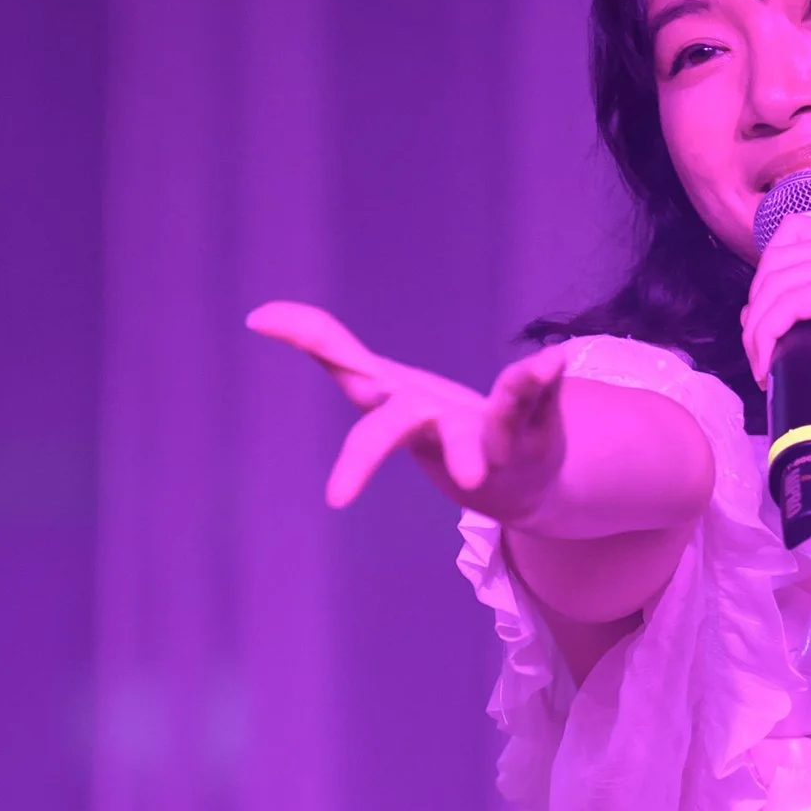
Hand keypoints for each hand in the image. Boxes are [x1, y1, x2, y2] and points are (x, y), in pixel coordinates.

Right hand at [247, 299, 570, 515]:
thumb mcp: (380, 387)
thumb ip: (328, 349)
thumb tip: (260, 315)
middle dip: (365, 452)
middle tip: (336, 495)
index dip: (305, 335)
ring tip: (521, 382)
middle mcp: (433, 424)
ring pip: (483, 429)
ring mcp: (484, 438)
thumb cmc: (443, 433)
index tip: (257, 316)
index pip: (344, 365)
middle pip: (393, 426)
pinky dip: (543, 380)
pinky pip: (539, 403)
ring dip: (494, 416)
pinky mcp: (531, 438)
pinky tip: (554, 357)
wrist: (524, 487)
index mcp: (395, 402)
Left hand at [739, 210, 810, 467]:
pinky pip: (791, 302)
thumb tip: (751, 305)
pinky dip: (768, 332)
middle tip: (759, 350)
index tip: (764, 323)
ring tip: (761, 362)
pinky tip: (767, 365)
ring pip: (781, 281)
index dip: (766, 276)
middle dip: (758, 304)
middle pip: (783, 255)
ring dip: (758, 325)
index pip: (796, 234)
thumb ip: (807, 303)